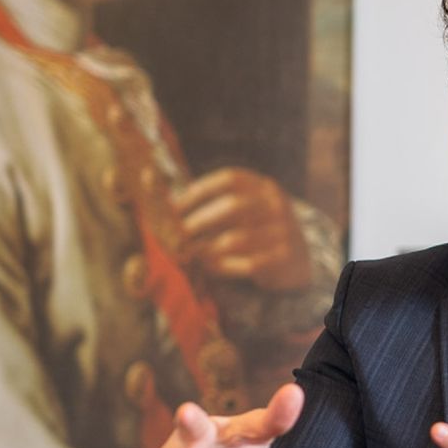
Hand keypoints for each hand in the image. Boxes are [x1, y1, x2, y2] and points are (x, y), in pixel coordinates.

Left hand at [174, 167, 310, 290]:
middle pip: (233, 205)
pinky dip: (223, 267)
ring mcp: (284, 231)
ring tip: (191, 255)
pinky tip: (210, 268)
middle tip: (176, 236)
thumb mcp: (243, 209)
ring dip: (207, 248)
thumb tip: (149, 179)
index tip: (174, 207)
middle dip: (199, 221)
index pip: (230, 178)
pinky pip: (247, 264)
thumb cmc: (256, 231)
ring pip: (237, 238)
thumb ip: (210, 200)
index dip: (199, 191)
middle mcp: (277, 205)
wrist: (298, 260)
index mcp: (264, 186)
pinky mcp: (284, 258)